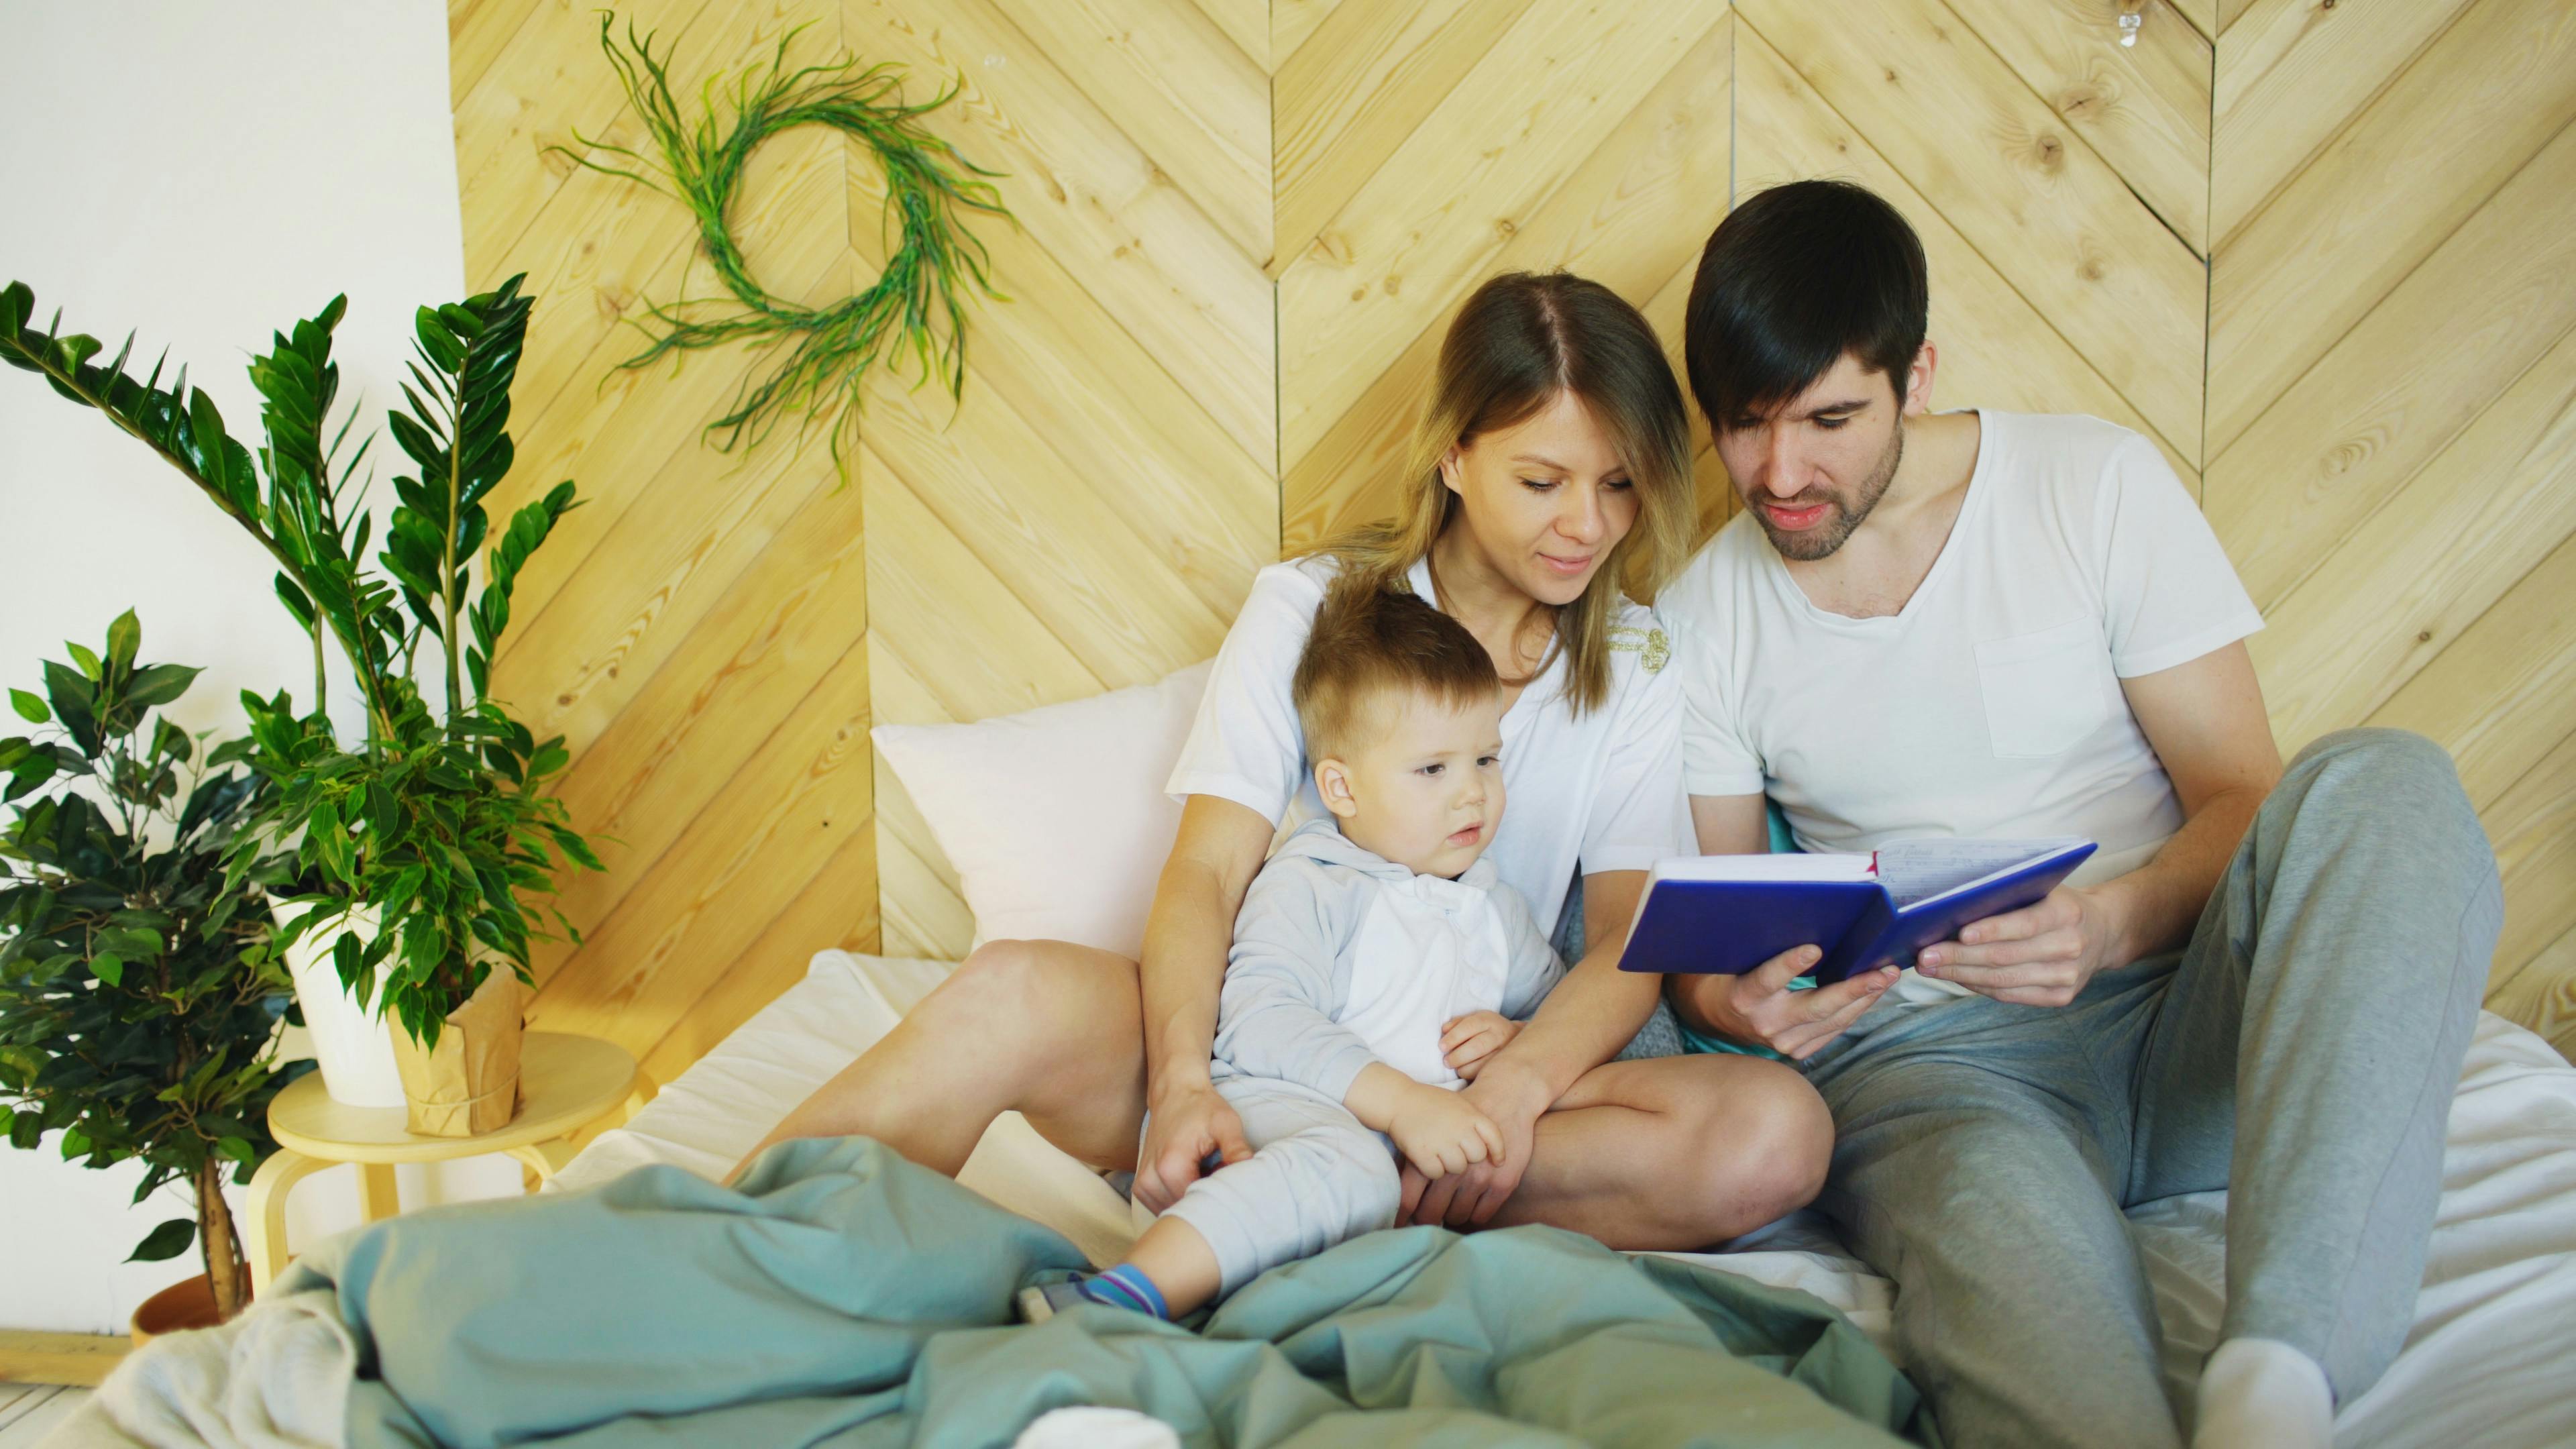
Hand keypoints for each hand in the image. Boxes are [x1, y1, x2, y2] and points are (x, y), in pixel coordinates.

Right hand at [1133, 1077, 1251, 1212]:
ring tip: (1203, 1170)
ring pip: (1176, 1210)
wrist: (1174, 1091)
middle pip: (1187, 1208)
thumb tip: (1253, 1172)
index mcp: (1170, 1167)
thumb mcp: (1226, 1123)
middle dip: (1206, 1196)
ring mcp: (1142, 1186)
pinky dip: (1180, 1196)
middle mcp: (1150, 1180)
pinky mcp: (1141, 1187)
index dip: (1219, 1192)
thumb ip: (1237, 1150)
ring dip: (1192, 1196)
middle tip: (1217, 1168)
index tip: (1226, 1172)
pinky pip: (1164, 1205)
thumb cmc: (1201, 1107)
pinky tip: (1191, 1176)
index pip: (1200, 1203)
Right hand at [1384, 1081, 1505, 1178]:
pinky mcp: (1423, 1153)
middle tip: (1454, 1150)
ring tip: (1438, 1152)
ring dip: (1449, 1165)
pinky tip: (1426, 1157)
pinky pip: (1437, 1173)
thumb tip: (1492, 1153)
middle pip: (1477, 1157)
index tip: (1497, 1162)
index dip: (1498, 1152)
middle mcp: (1459, 1127)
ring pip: (1458, 1168)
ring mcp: (1441, 1141)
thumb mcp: (1459, 1104)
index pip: (1494, 1137)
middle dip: (1467, 1157)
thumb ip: (1475, 1123)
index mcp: (1470, 1113)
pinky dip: (1432, 1169)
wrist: (1397, 1100)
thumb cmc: (1430, 1103)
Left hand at [1400, 1067, 1546, 1227]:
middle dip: (1428, 1218)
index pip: (1409, 1199)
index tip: (1400, 1223)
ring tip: (1451, 1209)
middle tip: (1429, 1217)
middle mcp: (1453, 1170)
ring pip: (1458, 1214)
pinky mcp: (1502, 1183)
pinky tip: (1472, 1207)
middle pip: (1432, 1212)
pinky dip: (1475, 1216)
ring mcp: (1478, 1178)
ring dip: (1453, 1215)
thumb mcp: (1431, 1127)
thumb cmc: (1461, 1112)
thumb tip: (1397, 1182)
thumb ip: (1415, 1153)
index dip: (1403, 1215)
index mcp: (1431, 1156)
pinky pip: (1483, 1214)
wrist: (1504, 1095)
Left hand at [1439, 1010, 1521, 1079]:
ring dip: (1463, 1068)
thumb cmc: (1486, 1029)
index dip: (1454, 1037)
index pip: (1469, 1026)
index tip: (1441, 1047)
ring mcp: (1505, 1052)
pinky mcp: (1504, 1067)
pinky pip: (1485, 1075)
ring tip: (1455, 1067)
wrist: (1516, 1038)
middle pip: (1477, 1046)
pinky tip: (1465, 1071)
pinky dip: (1471, 1075)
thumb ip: (1458, 1023)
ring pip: (1482, 1064)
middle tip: (1446, 1061)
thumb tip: (1444, 1030)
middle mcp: (1499, 1035)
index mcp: (1488, 1020)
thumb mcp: (1474, 1020)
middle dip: (1458, 1056)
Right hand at [1687, 945, 1898, 1060]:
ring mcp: (1783, 1043)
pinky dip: (1855, 1010)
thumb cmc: (1733, 975)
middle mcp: (1764, 1024)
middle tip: (1881, 973)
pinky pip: (1834, 1030)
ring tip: (1887, 977)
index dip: (1790, 964)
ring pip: (1832, 1021)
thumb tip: (1801, 917)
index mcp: (1743, 997)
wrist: (1717, 1016)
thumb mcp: (1737, 958)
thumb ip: (1762, 946)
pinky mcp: (1797, 1051)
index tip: (1814, 948)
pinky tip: (1872, 993)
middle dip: (1853, 989)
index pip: (1767, 980)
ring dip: (1864, 999)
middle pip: (1815, 1008)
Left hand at [1916, 885, 2120, 1006]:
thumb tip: (1952, 907)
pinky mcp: (2061, 997)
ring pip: (2004, 980)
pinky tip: (1956, 977)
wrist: (2103, 931)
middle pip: (2006, 957)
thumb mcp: (2043, 889)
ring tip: (1931, 968)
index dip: (1993, 930)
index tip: (1960, 933)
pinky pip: (2010, 995)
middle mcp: (2070, 946)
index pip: (2025, 924)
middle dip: (1960, 957)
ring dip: (1961, 975)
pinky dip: (1978, 987)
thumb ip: (2008, 896)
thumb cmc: (2057, 905)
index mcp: (2067, 913)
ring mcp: (2067, 976)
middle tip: (1925, 956)